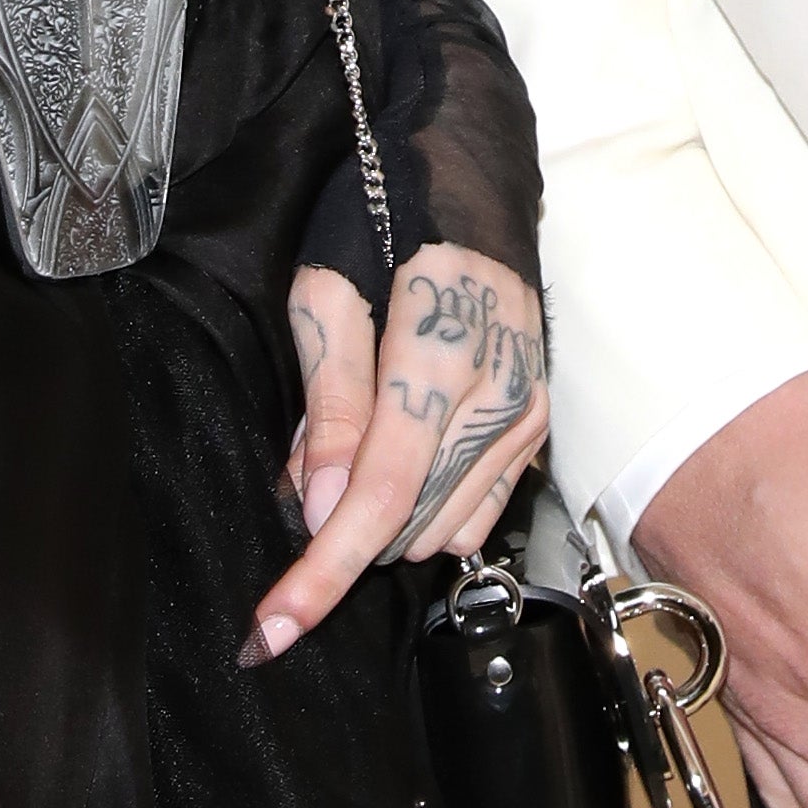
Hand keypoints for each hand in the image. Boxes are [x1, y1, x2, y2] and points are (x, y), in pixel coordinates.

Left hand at [245, 247, 549, 661]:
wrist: (472, 174)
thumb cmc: (384, 215)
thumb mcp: (328, 289)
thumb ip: (331, 402)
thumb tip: (324, 508)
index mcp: (439, 352)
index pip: (379, 494)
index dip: (321, 571)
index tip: (270, 632)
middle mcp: (497, 394)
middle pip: (411, 525)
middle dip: (340, 527)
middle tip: (309, 456)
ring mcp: (527, 412)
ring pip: (444, 529)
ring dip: (382, 515)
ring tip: (354, 436)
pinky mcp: (537, 423)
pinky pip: (478, 510)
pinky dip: (425, 505)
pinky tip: (400, 449)